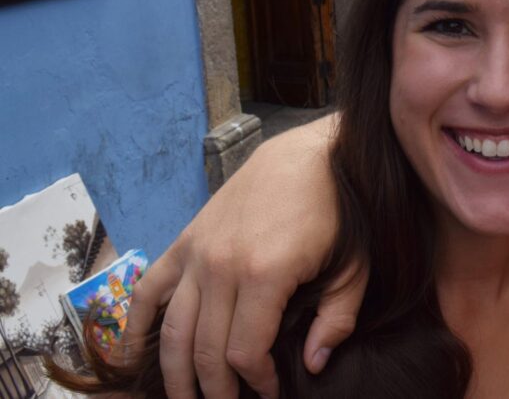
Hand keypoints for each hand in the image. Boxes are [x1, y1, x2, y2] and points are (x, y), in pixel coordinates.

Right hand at [123, 114, 362, 397]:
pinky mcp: (186, 238)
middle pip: (204, 350)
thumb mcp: (355, 265)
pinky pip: (148, 289)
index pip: (244, 354)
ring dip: (175, 373)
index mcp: (265, 274)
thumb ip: (337, 318)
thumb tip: (312, 365)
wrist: (310, 153)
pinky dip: (134, 325)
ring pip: (172, 329)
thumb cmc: (338, 210)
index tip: (271, 392)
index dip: (257, 383)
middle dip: (215, 389)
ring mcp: (198, 251)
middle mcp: (222, 265)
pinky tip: (133, 356)